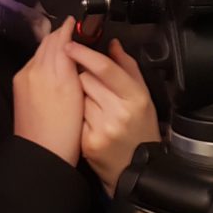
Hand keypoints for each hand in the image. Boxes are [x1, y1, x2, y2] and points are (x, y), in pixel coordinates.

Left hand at [12, 17, 82, 165]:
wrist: (41, 153)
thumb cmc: (66, 129)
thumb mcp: (76, 92)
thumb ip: (71, 62)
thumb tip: (71, 41)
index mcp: (49, 70)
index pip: (58, 39)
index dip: (68, 29)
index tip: (77, 22)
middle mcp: (33, 69)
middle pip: (47, 44)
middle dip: (60, 36)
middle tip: (74, 31)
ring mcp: (23, 79)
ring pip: (40, 53)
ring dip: (52, 46)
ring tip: (67, 46)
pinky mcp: (19, 88)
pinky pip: (34, 64)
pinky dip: (45, 59)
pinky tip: (55, 65)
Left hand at [66, 39, 160, 195]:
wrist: (136, 168)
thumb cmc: (140, 128)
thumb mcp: (143, 96)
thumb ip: (128, 67)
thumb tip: (112, 44)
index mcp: (135, 97)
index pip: (105, 68)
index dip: (84, 53)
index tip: (70, 44)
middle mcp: (119, 113)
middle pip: (85, 79)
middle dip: (83, 77)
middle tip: (92, 87)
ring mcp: (102, 128)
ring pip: (77, 96)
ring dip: (79, 96)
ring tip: (93, 107)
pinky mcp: (88, 142)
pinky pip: (75, 116)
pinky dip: (77, 115)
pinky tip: (88, 122)